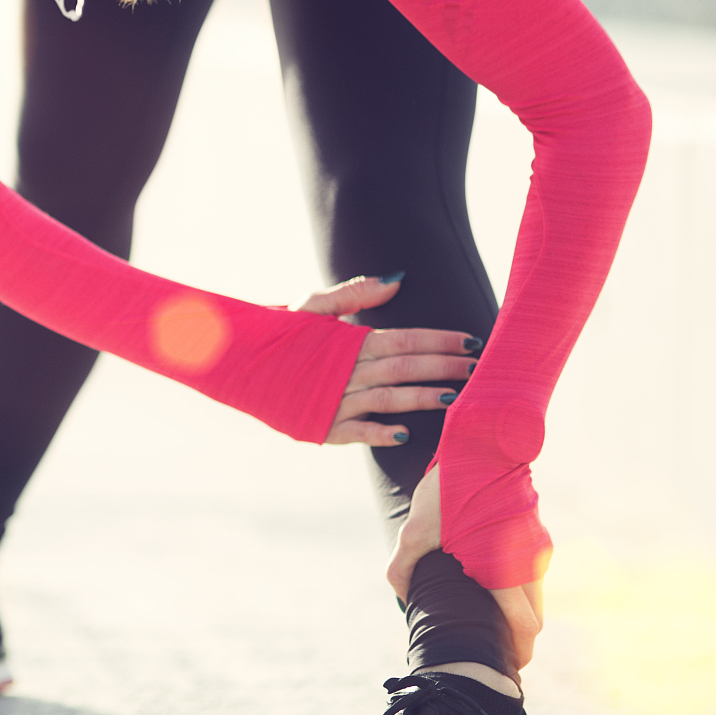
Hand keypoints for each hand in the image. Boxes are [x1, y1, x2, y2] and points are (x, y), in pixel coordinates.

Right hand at [299, 275, 479, 447]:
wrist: (238, 362)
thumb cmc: (281, 334)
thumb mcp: (313, 306)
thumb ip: (355, 294)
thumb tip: (397, 279)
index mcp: (348, 341)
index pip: (403, 339)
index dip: (438, 340)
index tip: (469, 340)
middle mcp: (346, 371)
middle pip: (403, 368)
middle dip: (442, 367)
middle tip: (477, 369)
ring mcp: (335, 400)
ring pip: (388, 398)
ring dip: (422, 398)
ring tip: (454, 398)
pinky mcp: (323, 426)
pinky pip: (356, 432)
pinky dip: (380, 433)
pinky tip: (405, 435)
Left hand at [385, 466, 545, 668]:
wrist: (484, 443)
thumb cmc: (449, 487)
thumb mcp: (416, 528)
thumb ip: (404, 568)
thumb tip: (402, 598)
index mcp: (504, 570)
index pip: (524, 628)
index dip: (517, 653)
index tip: (505, 669)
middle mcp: (528, 562)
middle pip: (533, 618)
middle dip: (518, 640)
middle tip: (495, 654)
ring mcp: (536, 546)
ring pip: (534, 594)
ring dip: (519, 612)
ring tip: (490, 622)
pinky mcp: (535, 531)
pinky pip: (531, 571)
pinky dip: (519, 587)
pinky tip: (492, 583)